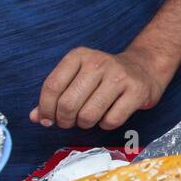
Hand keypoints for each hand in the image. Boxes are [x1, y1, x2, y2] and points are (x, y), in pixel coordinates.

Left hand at [30, 46, 169, 130]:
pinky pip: (111, 120)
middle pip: (68, 103)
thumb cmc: (104, 77)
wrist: (145, 68)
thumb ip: (55, 96)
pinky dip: (105, 125)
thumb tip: (35, 117)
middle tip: (69, 122)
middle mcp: (98, 63)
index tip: (48, 120)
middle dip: (65, 120)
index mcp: (79, 56)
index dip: (45, 109)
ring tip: (88, 119)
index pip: (52, 86)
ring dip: (84, 124)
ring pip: (88, 114)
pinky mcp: (136, 91)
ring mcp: (119, 76)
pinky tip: (108, 117)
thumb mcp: (78, 77)